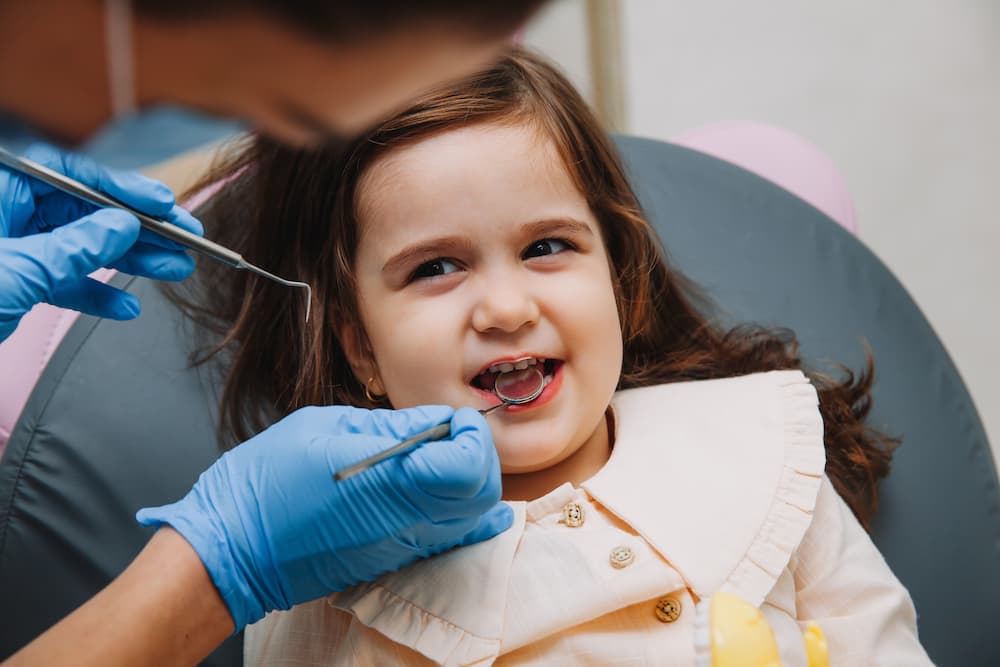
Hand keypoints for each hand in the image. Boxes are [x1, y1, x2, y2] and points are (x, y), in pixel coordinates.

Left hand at [0, 144, 202, 340]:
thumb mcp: (15, 272)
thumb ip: (74, 247)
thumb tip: (122, 225)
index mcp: (0, 192)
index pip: (70, 176)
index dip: (123, 190)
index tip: (165, 206)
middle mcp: (7, 214)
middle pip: (86, 211)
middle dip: (138, 228)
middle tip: (186, 238)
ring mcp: (13, 250)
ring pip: (82, 247)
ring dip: (130, 261)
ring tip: (175, 269)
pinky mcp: (15, 285)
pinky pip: (64, 282)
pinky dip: (95, 295)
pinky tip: (126, 306)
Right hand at [136, 404, 509, 630]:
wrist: (232, 549)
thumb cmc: (265, 481)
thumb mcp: (324, 428)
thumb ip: (388, 427)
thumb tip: (435, 420)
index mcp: (387, 481)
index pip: (468, 465)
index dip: (471, 434)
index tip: (453, 418)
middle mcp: (405, 521)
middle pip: (482, 494)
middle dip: (479, 455)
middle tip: (453, 432)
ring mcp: (402, 545)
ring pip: (472, 518)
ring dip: (470, 481)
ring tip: (442, 454)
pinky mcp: (394, 558)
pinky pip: (449, 537)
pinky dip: (460, 510)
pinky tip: (446, 487)